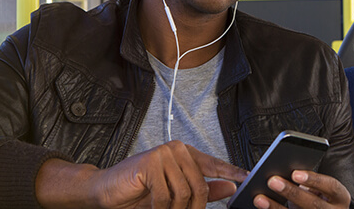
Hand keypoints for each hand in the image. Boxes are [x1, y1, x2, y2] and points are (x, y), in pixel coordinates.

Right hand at [36, 140, 247, 208]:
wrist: (104, 190)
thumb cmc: (139, 192)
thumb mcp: (175, 193)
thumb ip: (203, 189)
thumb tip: (231, 187)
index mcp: (186, 154)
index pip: (214, 164)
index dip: (232, 173)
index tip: (248, 180)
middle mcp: (177, 149)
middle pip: (199, 185)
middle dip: (193, 208)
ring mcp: (164, 153)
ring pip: (184, 193)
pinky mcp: (150, 162)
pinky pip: (165, 196)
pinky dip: (159, 208)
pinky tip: (151, 207)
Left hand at [252, 170, 350, 208]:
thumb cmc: (318, 199)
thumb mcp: (319, 189)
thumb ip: (306, 181)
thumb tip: (282, 172)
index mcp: (340, 197)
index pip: (330, 186)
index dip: (314, 180)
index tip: (295, 173)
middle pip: (313, 205)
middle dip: (291, 192)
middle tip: (272, 181)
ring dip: (276, 208)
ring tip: (259, 198)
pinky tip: (263, 207)